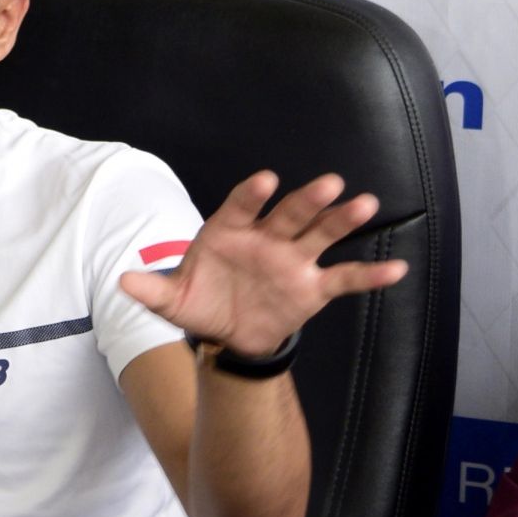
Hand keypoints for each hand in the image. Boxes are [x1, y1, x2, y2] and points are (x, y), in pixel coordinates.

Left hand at [120, 171, 407, 356]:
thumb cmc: (201, 303)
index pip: (242, 206)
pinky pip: (344, 278)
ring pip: (320, 234)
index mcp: (229, 233)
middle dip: (307, 199)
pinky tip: (395, 269)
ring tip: (363, 203)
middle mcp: (266, 239)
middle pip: (290, 214)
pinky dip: (368, 275)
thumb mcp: (172, 301)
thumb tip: (123, 282)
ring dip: (341, 220)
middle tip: (329, 183)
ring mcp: (292, 261)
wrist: (227, 335)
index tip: (266, 181)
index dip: (253, 194)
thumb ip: (152, 290)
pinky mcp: (312, 288)